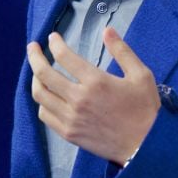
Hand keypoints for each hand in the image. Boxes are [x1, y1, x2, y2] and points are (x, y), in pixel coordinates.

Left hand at [27, 27, 159, 164]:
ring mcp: (71, 118)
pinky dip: (42, 102)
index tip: (52, 37)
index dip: (55, 43)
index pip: (64, 56)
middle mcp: (79, 99)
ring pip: (40, 95)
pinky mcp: (69, 134)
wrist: (145, 146)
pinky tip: (47, 96)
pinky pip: (45, 115)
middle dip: (34, 56)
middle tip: (33, 47)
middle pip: (43, 74)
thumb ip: (122, 51)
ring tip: (38, 71)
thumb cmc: (145, 109)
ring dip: (35, 79)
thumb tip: (107, 30)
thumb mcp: (140, 75)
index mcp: (96, 81)